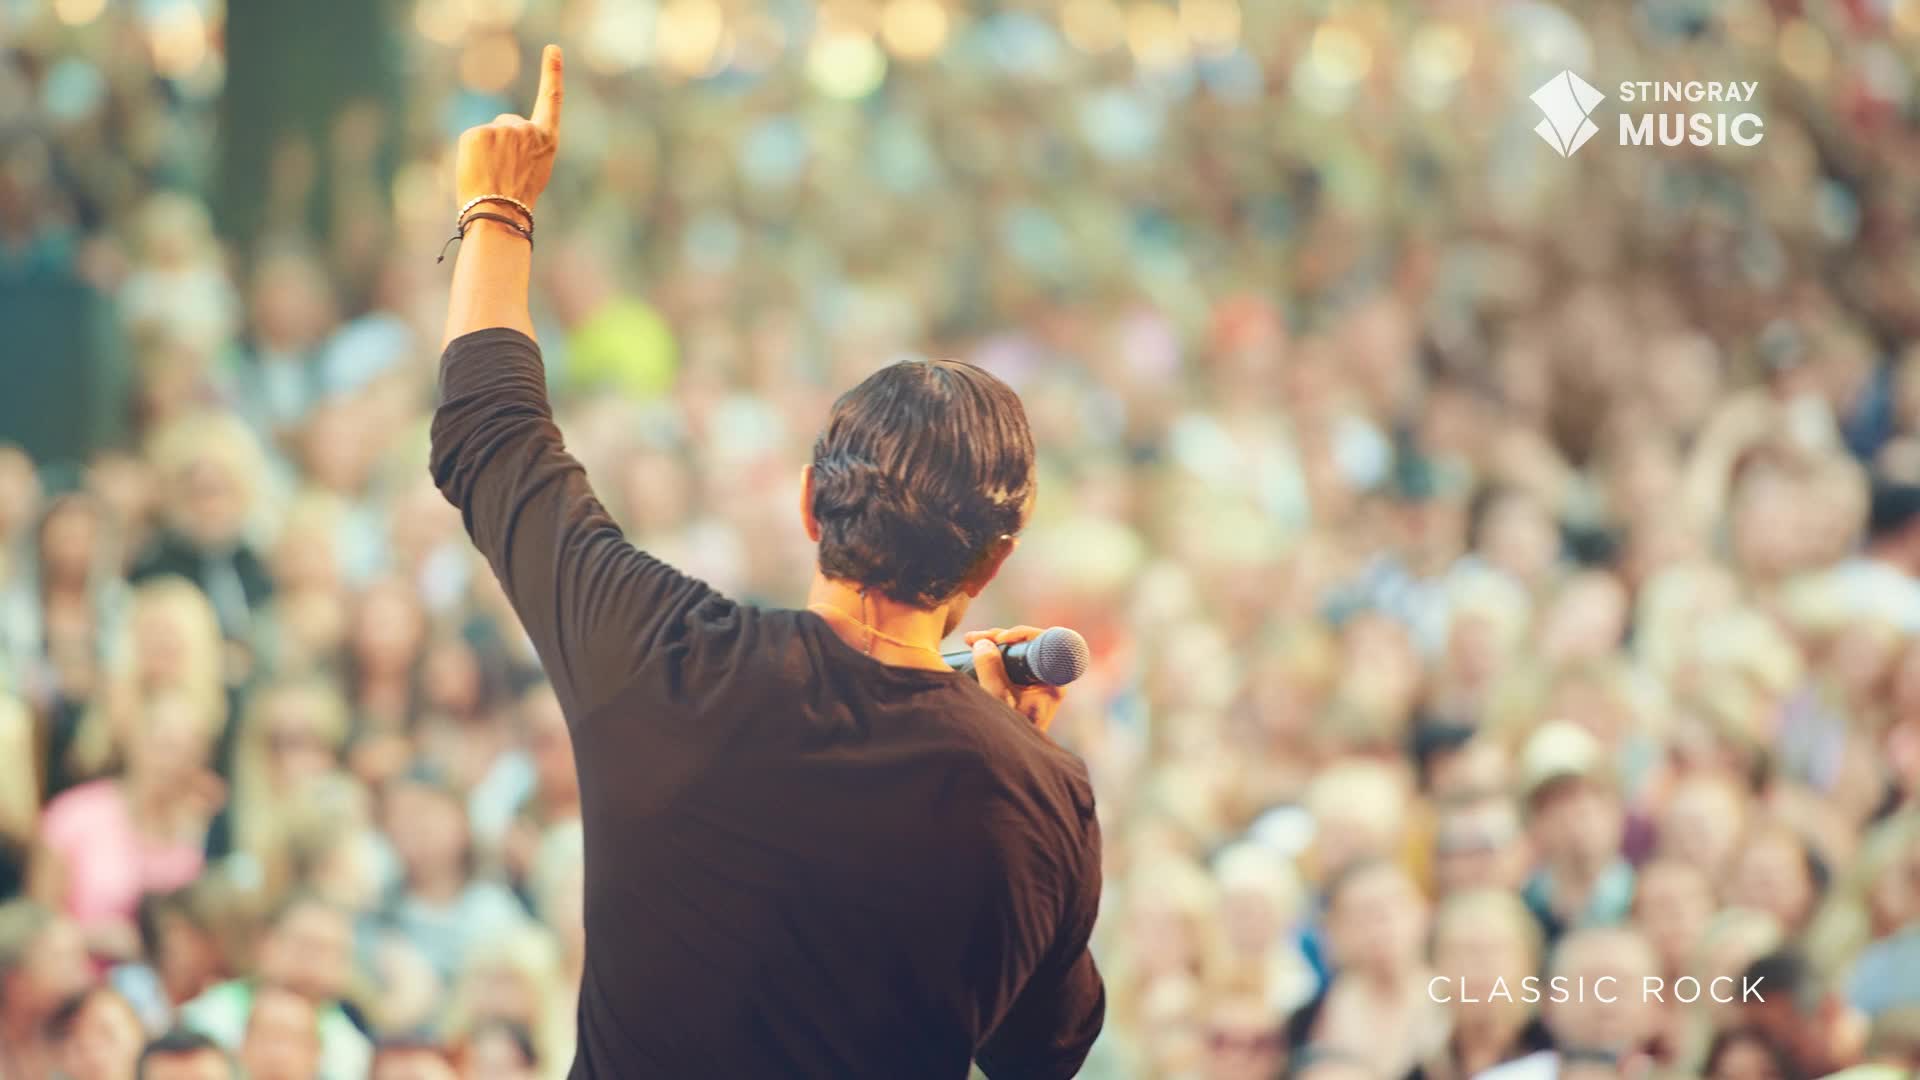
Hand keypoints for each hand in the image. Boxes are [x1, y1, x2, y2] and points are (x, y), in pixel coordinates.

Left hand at [454, 44, 563, 209]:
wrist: (500, 213)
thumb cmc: (517, 199)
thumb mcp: (534, 169)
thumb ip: (526, 146)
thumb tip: (503, 135)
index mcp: (546, 141)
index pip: (551, 100)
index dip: (552, 73)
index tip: (553, 49)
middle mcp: (527, 130)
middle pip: (508, 123)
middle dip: (502, 142)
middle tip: (504, 172)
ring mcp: (503, 130)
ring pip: (490, 133)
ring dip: (487, 150)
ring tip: (492, 176)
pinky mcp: (479, 133)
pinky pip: (473, 139)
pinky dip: (472, 154)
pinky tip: (479, 170)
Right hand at [965, 625, 1064, 734]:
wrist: (1003, 763)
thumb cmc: (1005, 735)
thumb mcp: (995, 698)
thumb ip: (989, 668)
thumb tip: (984, 643)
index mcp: (1052, 683)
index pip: (1044, 644)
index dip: (1021, 635)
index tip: (1000, 639)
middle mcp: (1048, 682)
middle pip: (1028, 645)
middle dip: (999, 638)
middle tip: (974, 639)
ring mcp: (1035, 686)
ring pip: (1017, 653)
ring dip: (994, 645)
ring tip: (970, 641)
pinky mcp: (1022, 690)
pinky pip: (1011, 664)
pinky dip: (994, 656)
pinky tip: (976, 650)